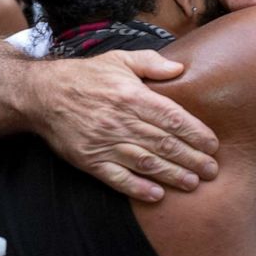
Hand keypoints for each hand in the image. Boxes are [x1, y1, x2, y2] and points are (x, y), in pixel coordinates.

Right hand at [29, 49, 218, 201]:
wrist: (42, 94)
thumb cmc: (86, 76)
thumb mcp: (119, 59)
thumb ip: (151, 63)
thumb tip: (181, 69)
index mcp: (131, 96)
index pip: (172, 117)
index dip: (195, 133)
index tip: (213, 144)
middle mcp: (120, 120)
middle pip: (164, 143)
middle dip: (191, 158)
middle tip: (212, 170)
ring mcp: (104, 142)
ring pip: (146, 162)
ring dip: (172, 175)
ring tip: (193, 184)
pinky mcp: (90, 160)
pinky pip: (117, 178)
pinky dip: (137, 188)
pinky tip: (156, 195)